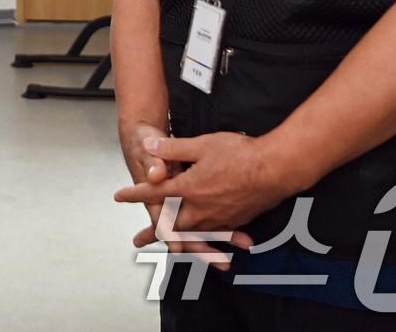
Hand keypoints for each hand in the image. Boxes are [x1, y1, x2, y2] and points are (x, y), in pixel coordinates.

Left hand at [117, 132, 298, 258]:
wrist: (276, 169)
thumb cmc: (240, 153)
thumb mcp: (202, 144)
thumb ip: (173, 148)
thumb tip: (150, 145)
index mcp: (188, 187)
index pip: (155, 191)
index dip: (135, 193)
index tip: (119, 197)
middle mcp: (200, 207)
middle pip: (170, 223)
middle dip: (153, 232)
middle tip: (138, 241)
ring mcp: (218, 217)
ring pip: (193, 233)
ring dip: (179, 241)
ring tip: (171, 250)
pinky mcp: (235, 220)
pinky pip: (216, 235)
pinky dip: (208, 241)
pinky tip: (208, 244)